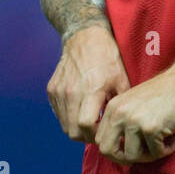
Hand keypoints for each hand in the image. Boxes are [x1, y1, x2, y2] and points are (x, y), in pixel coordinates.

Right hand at [47, 24, 129, 142]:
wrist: (85, 37)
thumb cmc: (107, 58)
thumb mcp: (121, 80)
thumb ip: (119, 106)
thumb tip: (123, 127)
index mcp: (91, 89)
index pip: (85, 126)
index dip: (94, 135)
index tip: (103, 133)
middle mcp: (71, 91)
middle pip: (72, 131)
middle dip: (85, 137)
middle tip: (97, 132)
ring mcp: (59, 90)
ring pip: (64, 124)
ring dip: (76, 128)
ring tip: (89, 122)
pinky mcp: (51, 89)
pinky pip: (58, 113)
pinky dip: (68, 117)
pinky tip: (80, 109)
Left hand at [94, 67, 174, 164]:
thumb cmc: (163, 95)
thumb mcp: (132, 104)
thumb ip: (121, 123)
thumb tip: (118, 152)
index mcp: (112, 108)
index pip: (100, 140)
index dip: (115, 150)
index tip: (131, 149)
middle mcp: (119, 114)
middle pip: (107, 151)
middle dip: (124, 159)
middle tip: (143, 154)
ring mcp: (134, 121)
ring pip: (132, 157)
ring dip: (149, 156)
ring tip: (162, 144)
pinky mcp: (150, 128)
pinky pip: (156, 153)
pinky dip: (168, 149)